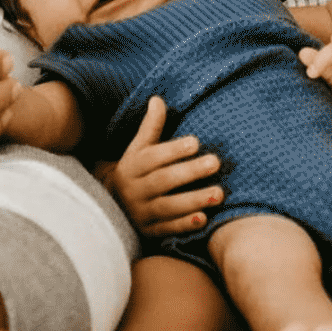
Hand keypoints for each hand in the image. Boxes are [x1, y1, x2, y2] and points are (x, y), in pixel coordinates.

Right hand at [95, 98, 220, 236]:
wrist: (112, 207)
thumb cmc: (136, 170)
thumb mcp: (139, 149)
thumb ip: (151, 127)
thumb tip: (157, 98)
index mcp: (131, 167)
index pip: (152, 157)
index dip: (173, 150)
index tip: (196, 142)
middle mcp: (134, 190)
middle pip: (162, 181)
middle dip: (190, 172)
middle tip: (215, 162)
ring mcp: (141, 213)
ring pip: (167, 207)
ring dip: (194, 200)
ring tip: (219, 193)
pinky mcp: (149, 231)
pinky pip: (167, 229)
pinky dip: (184, 225)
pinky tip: (204, 219)